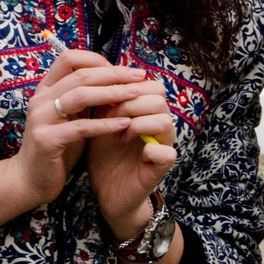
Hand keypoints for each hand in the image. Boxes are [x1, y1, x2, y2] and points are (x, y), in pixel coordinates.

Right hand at [0, 50, 156, 237]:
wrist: (30, 179)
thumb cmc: (56, 146)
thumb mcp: (69, 117)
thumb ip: (84, 98)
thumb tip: (115, 79)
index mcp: (45, 89)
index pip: (69, 59)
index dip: (98, 60)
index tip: (123, 70)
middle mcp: (40, 99)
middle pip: (80, 75)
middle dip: (113, 74)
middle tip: (139, 77)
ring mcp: (41, 119)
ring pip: (80, 96)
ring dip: (111, 93)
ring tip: (135, 95)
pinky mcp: (47, 140)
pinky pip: (81, 127)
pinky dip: (105, 124)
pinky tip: (125, 124)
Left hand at [85, 95, 178, 243]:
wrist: (107, 192)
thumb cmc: (104, 155)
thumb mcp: (100, 122)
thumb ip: (105, 100)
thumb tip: (96, 71)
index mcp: (146, 111)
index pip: (149, 83)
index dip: (125, 85)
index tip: (103, 97)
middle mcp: (159, 125)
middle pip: (158, 95)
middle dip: (129, 101)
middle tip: (108, 115)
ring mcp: (163, 145)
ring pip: (164, 119)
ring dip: (137, 123)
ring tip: (117, 134)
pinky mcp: (162, 168)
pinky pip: (167, 152)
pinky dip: (147, 150)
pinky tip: (126, 149)